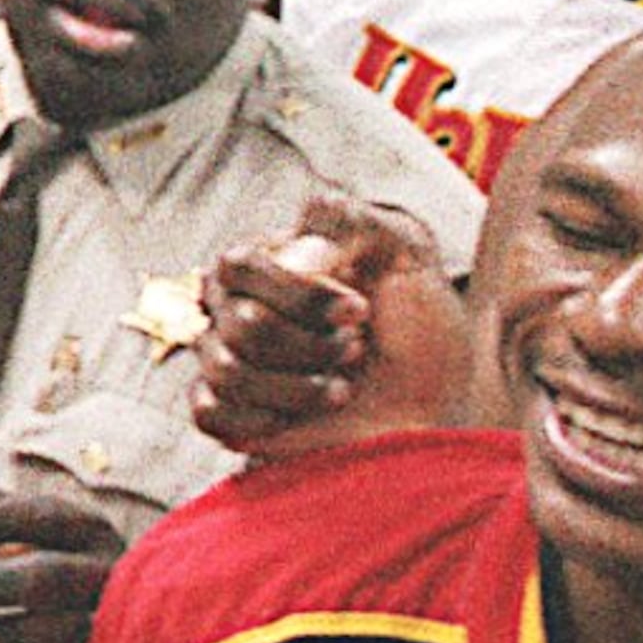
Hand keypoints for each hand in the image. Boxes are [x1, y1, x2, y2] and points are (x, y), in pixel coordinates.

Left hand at [0, 431, 122, 642]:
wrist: (134, 616)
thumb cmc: (58, 559)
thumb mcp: (20, 526)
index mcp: (85, 529)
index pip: (44, 517)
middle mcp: (108, 572)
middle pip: (54, 576)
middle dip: (4, 583)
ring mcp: (117, 623)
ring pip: (66, 631)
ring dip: (13, 635)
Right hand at [190, 195, 467, 461]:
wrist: (432, 401)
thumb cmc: (415, 323)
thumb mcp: (404, 254)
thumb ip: (352, 223)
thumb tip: (300, 237)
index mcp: (260, 263)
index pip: (240, 267)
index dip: (301, 295)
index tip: (361, 310)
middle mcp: (231, 307)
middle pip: (242, 326)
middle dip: (313, 346)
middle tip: (357, 349)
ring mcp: (226, 362)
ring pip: (228, 373)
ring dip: (298, 389)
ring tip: (342, 388)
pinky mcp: (229, 415)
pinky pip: (210, 415)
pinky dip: (259, 419)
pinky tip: (299, 418)